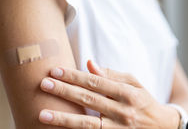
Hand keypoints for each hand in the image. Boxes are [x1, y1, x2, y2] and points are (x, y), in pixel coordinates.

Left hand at [38, 60, 179, 128]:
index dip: (74, 76)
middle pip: (88, 100)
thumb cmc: (144, 102)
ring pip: (86, 124)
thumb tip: (88, 64)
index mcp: (128, 93)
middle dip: (64, 91)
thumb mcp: (134, 84)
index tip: (56, 70)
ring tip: (42, 114)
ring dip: (63, 118)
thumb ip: (111, 75)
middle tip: (43, 84)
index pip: (95, 82)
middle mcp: (123, 112)